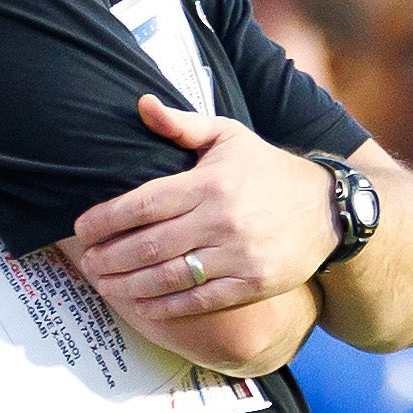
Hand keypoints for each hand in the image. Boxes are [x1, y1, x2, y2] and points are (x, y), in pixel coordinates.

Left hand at [69, 95, 336, 320]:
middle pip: (149, 244)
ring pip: (168, 277)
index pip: (143, 203)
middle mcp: (222, 220)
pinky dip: (164, 307)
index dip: (106, 219)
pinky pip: (199, 300)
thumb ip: (182, 124)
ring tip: (104, 284)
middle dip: (109, 256)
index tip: (82, 228)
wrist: (330, 209)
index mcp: (210, 183)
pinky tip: (140, 306)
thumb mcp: (229, 136)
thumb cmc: (267, 170)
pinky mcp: (253, 285)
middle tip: (86, 262)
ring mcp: (238, 256)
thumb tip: (142, 104)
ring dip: (128, 285)